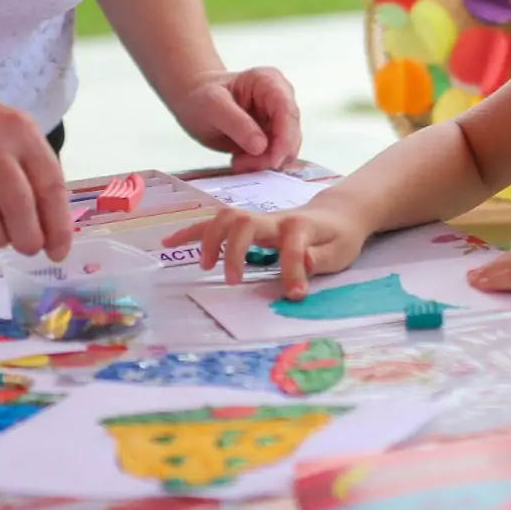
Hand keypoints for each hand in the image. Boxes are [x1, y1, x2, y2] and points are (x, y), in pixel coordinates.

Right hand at [162, 200, 371, 297]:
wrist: (337, 214)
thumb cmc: (339, 237)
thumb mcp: (340, 251)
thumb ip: (321, 258)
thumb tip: (304, 264)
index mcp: (301, 226)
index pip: (293, 242)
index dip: (293, 269)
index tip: (295, 295)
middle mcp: (275, 219)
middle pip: (244, 221)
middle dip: (233, 250)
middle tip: (233, 281)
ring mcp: (259, 220)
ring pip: (226, 218)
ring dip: (209, 239)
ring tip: (203, 266)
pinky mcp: (249, 225)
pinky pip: (216, 223)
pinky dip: (192, 231)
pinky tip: (170, 242)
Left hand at [166, 67, 300, 171]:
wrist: (194, 100)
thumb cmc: (201, 96)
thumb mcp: (213, 106)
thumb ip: (237, 123)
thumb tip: (261, 146)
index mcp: (269, 81)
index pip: (287, 112)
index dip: (285, 139)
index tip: (273, 161)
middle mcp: (281, 97)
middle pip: (291, 132)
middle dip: (272, 154)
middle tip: (243, 165)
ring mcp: (279, 117)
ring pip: (286, 148)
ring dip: (264, 161)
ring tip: (237, 162)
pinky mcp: (273, 134)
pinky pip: (276, 154)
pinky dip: (260, 163)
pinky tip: (240, 161)